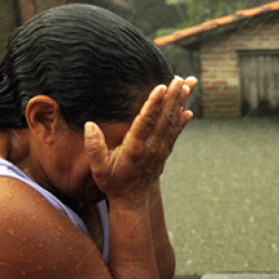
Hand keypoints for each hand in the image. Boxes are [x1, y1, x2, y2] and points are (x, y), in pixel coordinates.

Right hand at [84, 76, 195, 201]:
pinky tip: (188, 109)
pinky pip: (175, 133)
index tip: (161, 87)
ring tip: (188, 84)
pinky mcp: (165, 151)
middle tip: (180, 78)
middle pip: (164, 118)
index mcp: (135, 148)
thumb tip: (90, 125)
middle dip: (173, 97)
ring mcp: (161, 149)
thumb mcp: (98, 168)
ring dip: (180, 103)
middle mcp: (152, 147)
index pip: (146, 122)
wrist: (132, 200)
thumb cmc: (112, 182)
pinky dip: (182, 121)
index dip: (154, 104)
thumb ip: (94, 148)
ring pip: (172, 122)